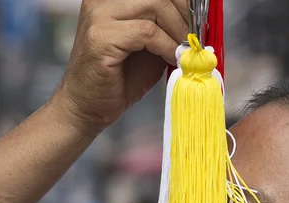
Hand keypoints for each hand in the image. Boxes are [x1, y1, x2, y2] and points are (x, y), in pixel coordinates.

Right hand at [52, 0, 188, 135]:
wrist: (88, 106)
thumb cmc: (119, 79)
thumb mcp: (150, 47)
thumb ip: (167, 30)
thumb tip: (199, 24)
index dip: (183, 3)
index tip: (200, 24)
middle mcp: (103, 0)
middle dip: (185, 16)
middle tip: (196, 41)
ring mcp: (99, 15)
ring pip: (155, 6)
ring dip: (178, 31)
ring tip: (185, 53)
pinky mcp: (100, 37)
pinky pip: (147, 32)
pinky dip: (167, 46)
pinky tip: (173, 59)